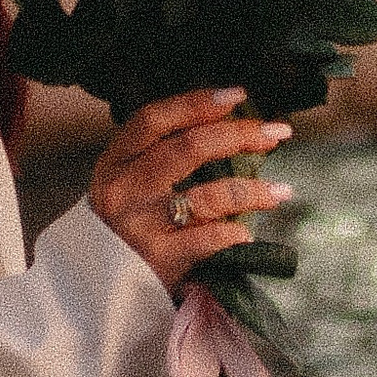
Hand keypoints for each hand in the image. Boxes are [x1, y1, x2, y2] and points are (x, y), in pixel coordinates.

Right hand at [88, 87, 293, 292]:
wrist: (96, 280)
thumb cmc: (123, 219)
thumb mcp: (127, 178)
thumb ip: (161, 151)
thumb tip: (227, 120)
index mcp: (117, 160)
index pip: (154, 119)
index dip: (196, 103)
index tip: (237, 95)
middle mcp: (125, 188)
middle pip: (188, 148)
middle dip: (239, 135)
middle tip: (276, 133)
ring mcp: (140, 224)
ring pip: (206, 196)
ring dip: (251, 190)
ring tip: (281, 191)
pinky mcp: (157, 259)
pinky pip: (205, 240)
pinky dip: (231, 233)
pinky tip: (246, 233)